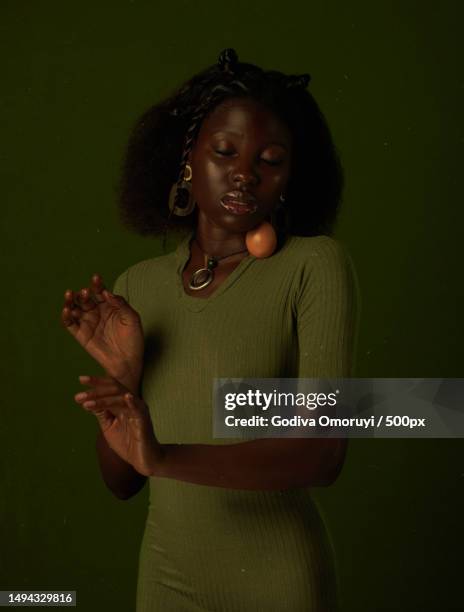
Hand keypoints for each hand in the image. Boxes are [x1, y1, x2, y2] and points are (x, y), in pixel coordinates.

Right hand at [61, 274, 143, 392]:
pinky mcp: (81, 335)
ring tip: (70, 294)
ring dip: (70, 300)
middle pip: (86, 298)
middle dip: (84, 293)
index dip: (97, 284)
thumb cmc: (133, 340)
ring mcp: (88, 323)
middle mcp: (97, 312)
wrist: (129, 362)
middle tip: (86, 292)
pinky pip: (70, 324)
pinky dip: (66, 316)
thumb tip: (107, 293)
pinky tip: (67, 310)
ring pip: (75, 308)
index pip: (100, 291)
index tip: (96, 278)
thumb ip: (121, 304)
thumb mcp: (132, 319)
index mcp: (109, 306)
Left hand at [75, 375, 162, 476]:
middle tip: (79, 396)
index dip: (96, 383)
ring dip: (103, 400)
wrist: (143, 459)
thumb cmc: (127, 442)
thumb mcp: (109, 427)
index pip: (109, 388)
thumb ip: (101, 413)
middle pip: (113, 389)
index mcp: (122, 403)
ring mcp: (138, 410)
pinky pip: (138, 409)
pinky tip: (127, 396)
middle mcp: (131, 402)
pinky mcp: (144, 419)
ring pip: (120, 398)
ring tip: (87, 403)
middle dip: (95, 391)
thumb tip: (87, 402)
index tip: (81, 379)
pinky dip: (133, 402)